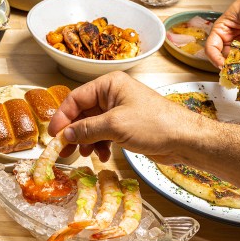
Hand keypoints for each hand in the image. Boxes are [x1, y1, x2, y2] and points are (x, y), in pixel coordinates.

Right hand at [48, 72, 200, 163]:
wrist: (186, 140)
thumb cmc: (155, 125)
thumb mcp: (115, 126)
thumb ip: (87, 130)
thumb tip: (65, 135)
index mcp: (109, 85)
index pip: (75, 98)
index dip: (62, 117)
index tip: (53, 136)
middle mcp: (112, 95)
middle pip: (82, 113)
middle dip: (73, 132)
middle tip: (63, 150)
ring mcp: (119, 111)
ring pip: (92, 126)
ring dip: (86, 141)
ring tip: (84, 155)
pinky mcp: (126, 126)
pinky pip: (103, 134)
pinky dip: (99, 145)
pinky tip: (102, 156)